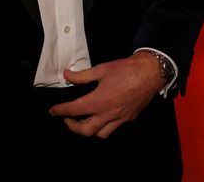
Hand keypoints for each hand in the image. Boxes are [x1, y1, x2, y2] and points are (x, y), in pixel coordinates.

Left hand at [48, 53, 162, 138]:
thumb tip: (66, 75)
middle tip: (67, 119)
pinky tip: (101, 117)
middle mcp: (108, 114)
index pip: (74, 110)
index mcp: (99, 101)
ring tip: (83, 120)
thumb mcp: (101, 69)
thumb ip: (82, 76)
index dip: (61, 111)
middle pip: (86, 131)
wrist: (150, 73)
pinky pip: (113, 128)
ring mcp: (120, 118)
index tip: (53, 111)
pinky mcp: (129, 118)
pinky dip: (104, 126)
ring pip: (101, 134)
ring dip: (89, 130)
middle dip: (73, 127)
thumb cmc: (125, 70)